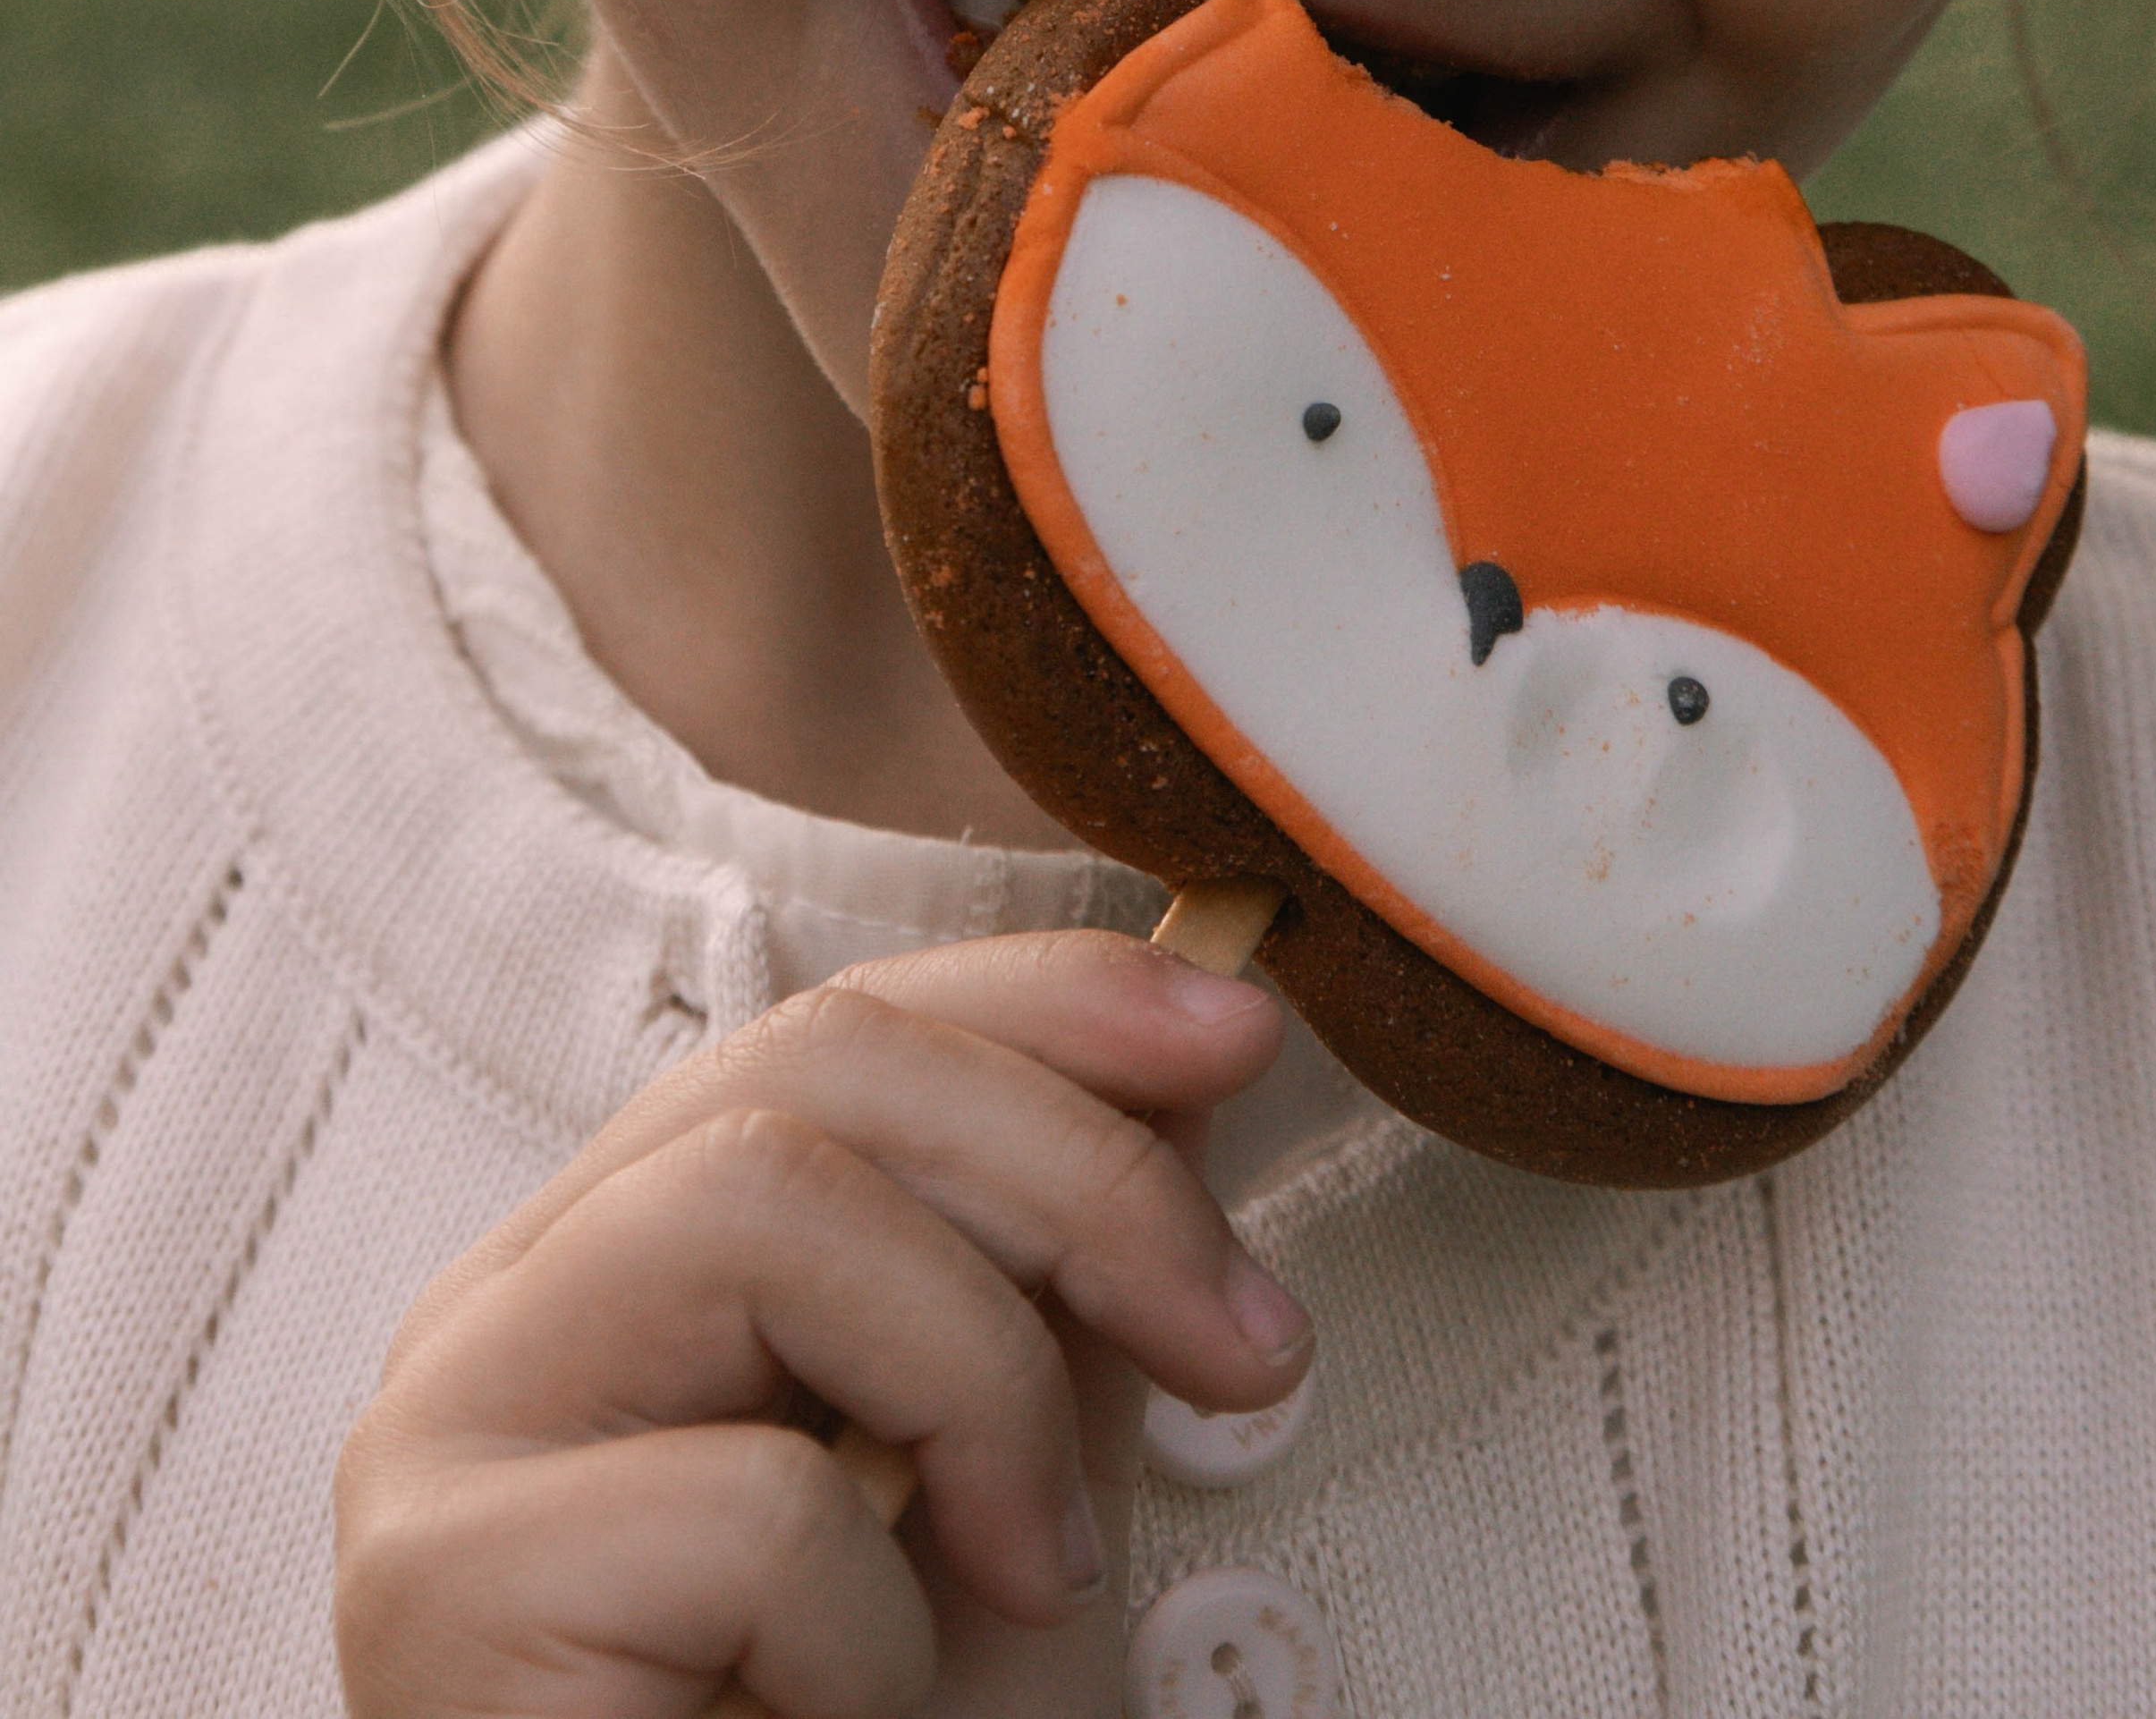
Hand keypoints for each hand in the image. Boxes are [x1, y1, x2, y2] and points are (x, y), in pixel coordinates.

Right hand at [334, 929, 1308, 1716]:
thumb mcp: (1015, 1469)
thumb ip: (1054, 1268)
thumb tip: (1183, 1046)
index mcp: (628, 1253)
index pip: (834, 1026)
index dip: (1048, 997)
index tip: (1243, 1027)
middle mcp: (507, 1309)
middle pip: (808, 1067)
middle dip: (1077, 1176)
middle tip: (1245, 1353)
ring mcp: (443, 1438)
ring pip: (756, 1204)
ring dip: (976, 1385)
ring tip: (1033, 1574)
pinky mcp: (440, 1596)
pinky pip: (744, 1502)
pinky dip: (873, 1628)